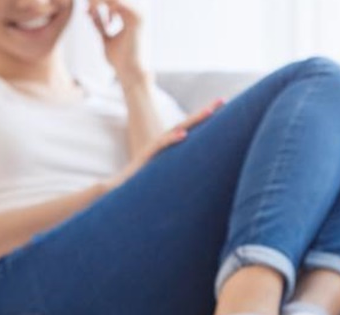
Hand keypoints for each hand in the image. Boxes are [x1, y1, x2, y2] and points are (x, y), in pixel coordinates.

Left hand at [89, 0, 144, 79]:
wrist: (130, 72)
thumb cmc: (120, 60)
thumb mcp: (107, 39)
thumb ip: (100, 26)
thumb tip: (91, 14)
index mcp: (132, 16)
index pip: (114, 0)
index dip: (98, 2)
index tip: (87, 9)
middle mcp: (138, 12)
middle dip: (97, 0)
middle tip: (86, 7)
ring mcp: (138, 14)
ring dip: (97, 1)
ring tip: (88, 8)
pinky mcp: (135, 17)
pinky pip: (115, 1)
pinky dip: (101, 3)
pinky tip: (92, 10)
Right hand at [103, 99, 225, 190]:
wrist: (117, 189)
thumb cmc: (142, 184)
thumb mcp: (165, 175)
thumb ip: (178, 170)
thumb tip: (197, 177)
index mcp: (169, 147)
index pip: (190, 130)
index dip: (205, 119)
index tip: (221, 108)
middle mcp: (163, 143)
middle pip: (187, 124)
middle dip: (205, 112)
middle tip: (222, 100)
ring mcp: (155, 148)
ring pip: (176, 130)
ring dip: (193, 121)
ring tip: (209, 111)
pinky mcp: (147, 156)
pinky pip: (160, 146)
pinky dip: (172, 139)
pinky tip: (184, 134)